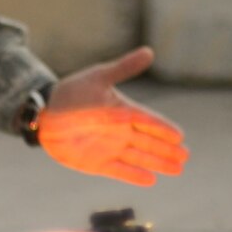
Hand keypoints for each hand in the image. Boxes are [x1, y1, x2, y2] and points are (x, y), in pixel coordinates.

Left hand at [37, 46, 189, 186]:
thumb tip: (149, 52)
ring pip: (140, 157)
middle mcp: (121, 131)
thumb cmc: (72, 93)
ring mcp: (111, 147)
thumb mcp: (98, 77)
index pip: (149, 121)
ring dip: (158, 163)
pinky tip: (151, 180)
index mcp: (123, 111)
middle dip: (168, 150)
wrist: (45, 114)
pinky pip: (120, 170)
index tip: (180, 136)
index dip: (164, 129)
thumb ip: (124, 69)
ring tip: (178, 169)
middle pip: (150, 142)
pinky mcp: (98, 162)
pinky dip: (134, 175)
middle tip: (186, 156)